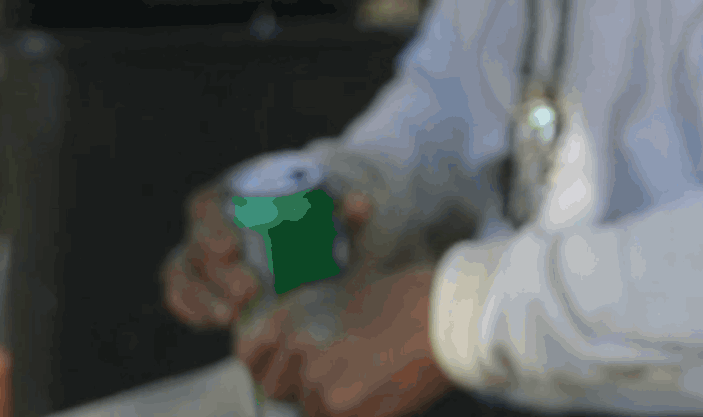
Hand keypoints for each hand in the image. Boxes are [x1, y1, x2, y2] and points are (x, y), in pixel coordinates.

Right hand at [161, 184, 374, 330]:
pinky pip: (183, 294)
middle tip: (248, 291)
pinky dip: (192, 309)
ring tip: (230, 316)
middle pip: (196, 245)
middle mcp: (211, 222)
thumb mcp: (339, 203)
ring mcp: (202, 252)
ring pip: (183, 273)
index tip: (232, 248)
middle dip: (218, 272)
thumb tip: (361, 205)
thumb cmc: (322, 207)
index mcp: (235, 191)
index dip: (212, 227)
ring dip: (201, 297)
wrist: (319, 226)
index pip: (207, 205)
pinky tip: (213, 322)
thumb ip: (350, 205)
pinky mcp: (203, 281)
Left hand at [236, 263, 450, 416]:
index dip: (266, 365)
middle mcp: (297, 350)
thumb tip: (299, 355)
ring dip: (332, 403)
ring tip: (370, 384)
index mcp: (295, 317)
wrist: (451, 316)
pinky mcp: (344, 411)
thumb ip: (317, 324)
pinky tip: (380, 396)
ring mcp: (317, 384)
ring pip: (311, 409)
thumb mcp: (351, 296)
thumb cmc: (414, 300)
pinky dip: (356, 412)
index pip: (250, 356)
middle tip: (343, 375)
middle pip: (278, 389)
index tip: (283, 369)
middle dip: (303, 387)